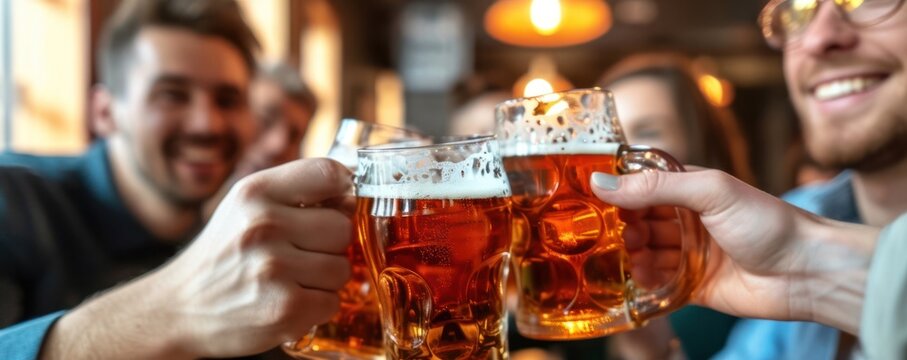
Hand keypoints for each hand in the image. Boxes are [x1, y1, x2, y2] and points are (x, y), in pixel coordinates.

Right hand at [44, 158, 353, 358]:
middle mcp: (264, 225)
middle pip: (342, 227)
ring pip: (341, 268)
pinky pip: (332, 302)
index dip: (344, 190)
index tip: (338, 204)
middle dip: (329, 246)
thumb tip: (352, 193)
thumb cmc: (222, 255)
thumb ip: (294, 194)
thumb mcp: (245, 208)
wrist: (176, 309)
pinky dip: (317, 307)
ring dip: (323, 280)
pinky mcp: (284, 309)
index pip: (329, 173)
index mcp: (255, 191)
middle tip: (300, 255)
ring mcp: (274, 268)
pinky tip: (288, 302)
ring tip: (290, 280)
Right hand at [590, 168, 877, 332]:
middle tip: (601, 233)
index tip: (587, 198)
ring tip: (616, 257)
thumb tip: (602, 183)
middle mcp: (687, 219)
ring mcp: (689, 253)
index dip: (617, 191)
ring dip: (628, 254)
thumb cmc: (768, 223)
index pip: (642, 184)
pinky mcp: (692, 286)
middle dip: (619, 226)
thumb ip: (656, 187)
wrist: (807, 273)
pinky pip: (657, 283)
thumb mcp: (710, 192)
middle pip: (638, 220)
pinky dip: (642, 282)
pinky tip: (630, 280)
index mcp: (690, 189)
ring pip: (644, 252)